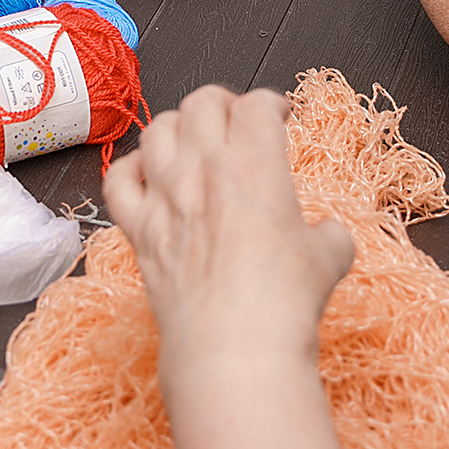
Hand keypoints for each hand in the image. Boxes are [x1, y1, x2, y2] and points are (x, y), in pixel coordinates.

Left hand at [105, 86, 352, 369]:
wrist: (233, 348)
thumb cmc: (282, 302)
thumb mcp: (330, 260)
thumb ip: (330, 236)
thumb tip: (330, 236)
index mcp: (254, 163)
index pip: (257, 105)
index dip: (271, 103)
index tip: (278, 114)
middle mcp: (203, 169)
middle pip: (202, 102)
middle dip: (223, 101)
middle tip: (235, 117)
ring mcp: (165, 197)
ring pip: (156, 130)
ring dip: (176, 125)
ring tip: (191, 137)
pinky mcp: (139, 231)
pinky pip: (118, 181)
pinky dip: (129, 169)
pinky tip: (143, 173)